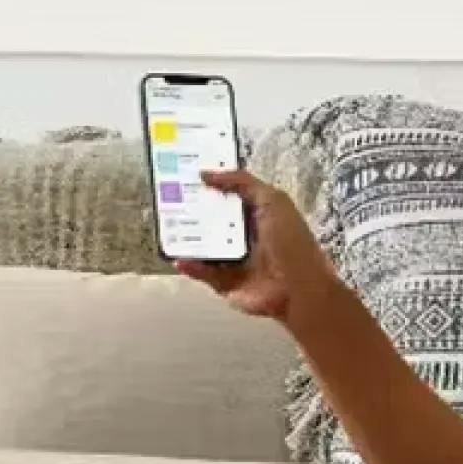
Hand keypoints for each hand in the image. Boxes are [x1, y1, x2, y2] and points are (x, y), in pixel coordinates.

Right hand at [176, 168, 337, 324]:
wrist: (297, 289)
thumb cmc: (289, 240)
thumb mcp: (272, 201)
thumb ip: (243, 183)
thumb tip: (208, 174)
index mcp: (258, 213)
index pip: (230, 195)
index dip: (212, 184)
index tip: (187, 174)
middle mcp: (245, 235)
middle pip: (213, 219)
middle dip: (192, 208)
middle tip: (168, 196)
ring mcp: (234, 260)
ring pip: (204, 245)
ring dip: (186, 237)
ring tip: (165, 225)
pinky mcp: (226, 283)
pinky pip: (203, 272)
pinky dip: (190, 265)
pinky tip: (178, 257)